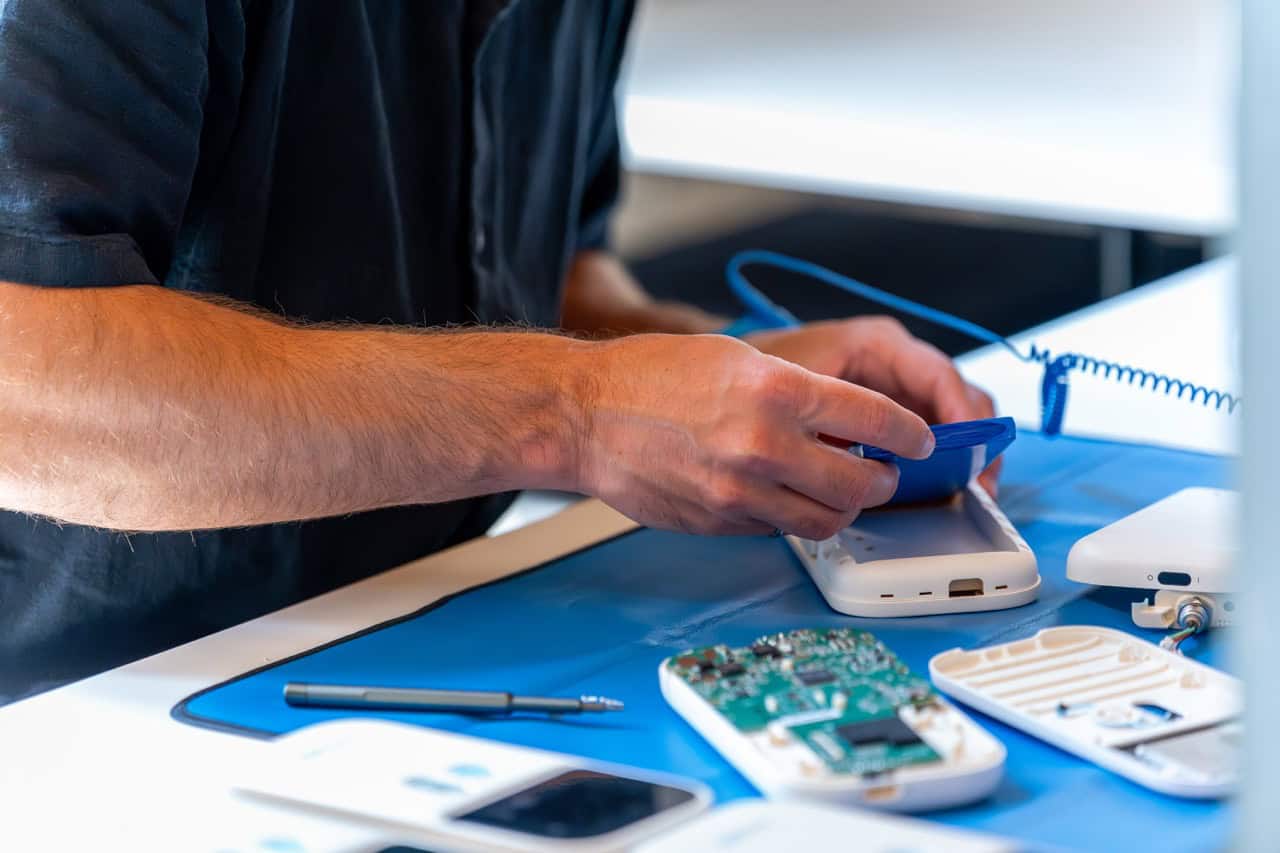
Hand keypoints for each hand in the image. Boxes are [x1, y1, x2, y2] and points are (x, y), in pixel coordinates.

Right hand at [571, 333, 934, 537]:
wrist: (585, 414)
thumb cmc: (651, 376)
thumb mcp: (737, 358)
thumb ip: (796, 392)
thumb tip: (846, 423)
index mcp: (777, 390)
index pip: (878, 420)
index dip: (910, 434)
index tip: (918, 438)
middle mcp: (765, 444)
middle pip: (862, 485)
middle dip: (885, 481)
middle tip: (883, 472)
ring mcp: (741, 491)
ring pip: (826, 520)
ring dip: (844, 508)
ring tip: (839, 491)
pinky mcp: (720, 521)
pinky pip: (778, 529)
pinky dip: (792, 516)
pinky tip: (783, 495)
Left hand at [745, 317, 1000, 493]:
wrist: (730, 377)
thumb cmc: (759, 373)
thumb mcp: (793, 391)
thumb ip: (833, 422)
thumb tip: (865, 466)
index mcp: (877, 344)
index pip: (938, 375)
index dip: (961, 416)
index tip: (968, 453)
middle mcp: (896, 363)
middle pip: (960, 397)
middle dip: (976, 442)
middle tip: (980, 485)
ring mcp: (896, 389)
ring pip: (952, 419)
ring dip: (962, 456)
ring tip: (969, 493)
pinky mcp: (889, 416)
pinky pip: (927, 436)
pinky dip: (936, 463)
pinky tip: (936, 491)